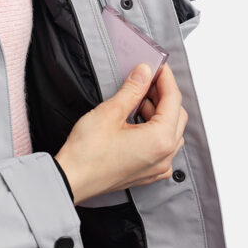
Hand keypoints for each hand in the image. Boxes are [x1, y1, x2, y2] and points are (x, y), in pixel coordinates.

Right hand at [54, 62, 187, 204]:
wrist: (70, 181)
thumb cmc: (86, 154)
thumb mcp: (110, 112)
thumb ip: (133, 89)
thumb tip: (144, 73)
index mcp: (160, 140)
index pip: (173, 99)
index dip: (165, 78)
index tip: (159, 67)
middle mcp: (164, 156)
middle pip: (177, 115)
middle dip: (164, 94)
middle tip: (148, 80)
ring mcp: (158, 167)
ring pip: (172, 131)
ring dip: (160, 112)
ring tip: (140, 100)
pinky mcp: (148, 173)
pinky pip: (164, 147)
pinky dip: (157, 130)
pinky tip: (139, 121)